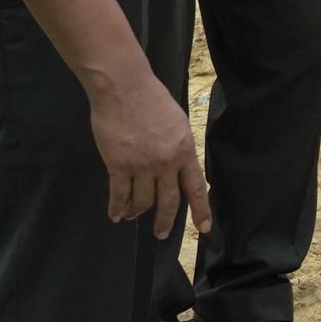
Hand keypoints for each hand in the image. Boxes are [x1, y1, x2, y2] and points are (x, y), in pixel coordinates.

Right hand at [91, 73, 209, 238]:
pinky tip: (116, 214)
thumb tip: (177, 166)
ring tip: (133, 217)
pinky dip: (117, 208)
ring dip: (137, 212)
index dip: (200, 210)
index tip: (204, 228)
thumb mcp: (177, 122)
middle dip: (165, 221)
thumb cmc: (151, 98)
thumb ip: (178, 146)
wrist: (124, 87)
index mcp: (184, 150)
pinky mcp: (118, 165)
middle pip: (168, 202)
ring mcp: (141, 166)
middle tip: (161, 233)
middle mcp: (166, 163)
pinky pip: (119, 195)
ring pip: (142, 201)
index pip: (195, 187)